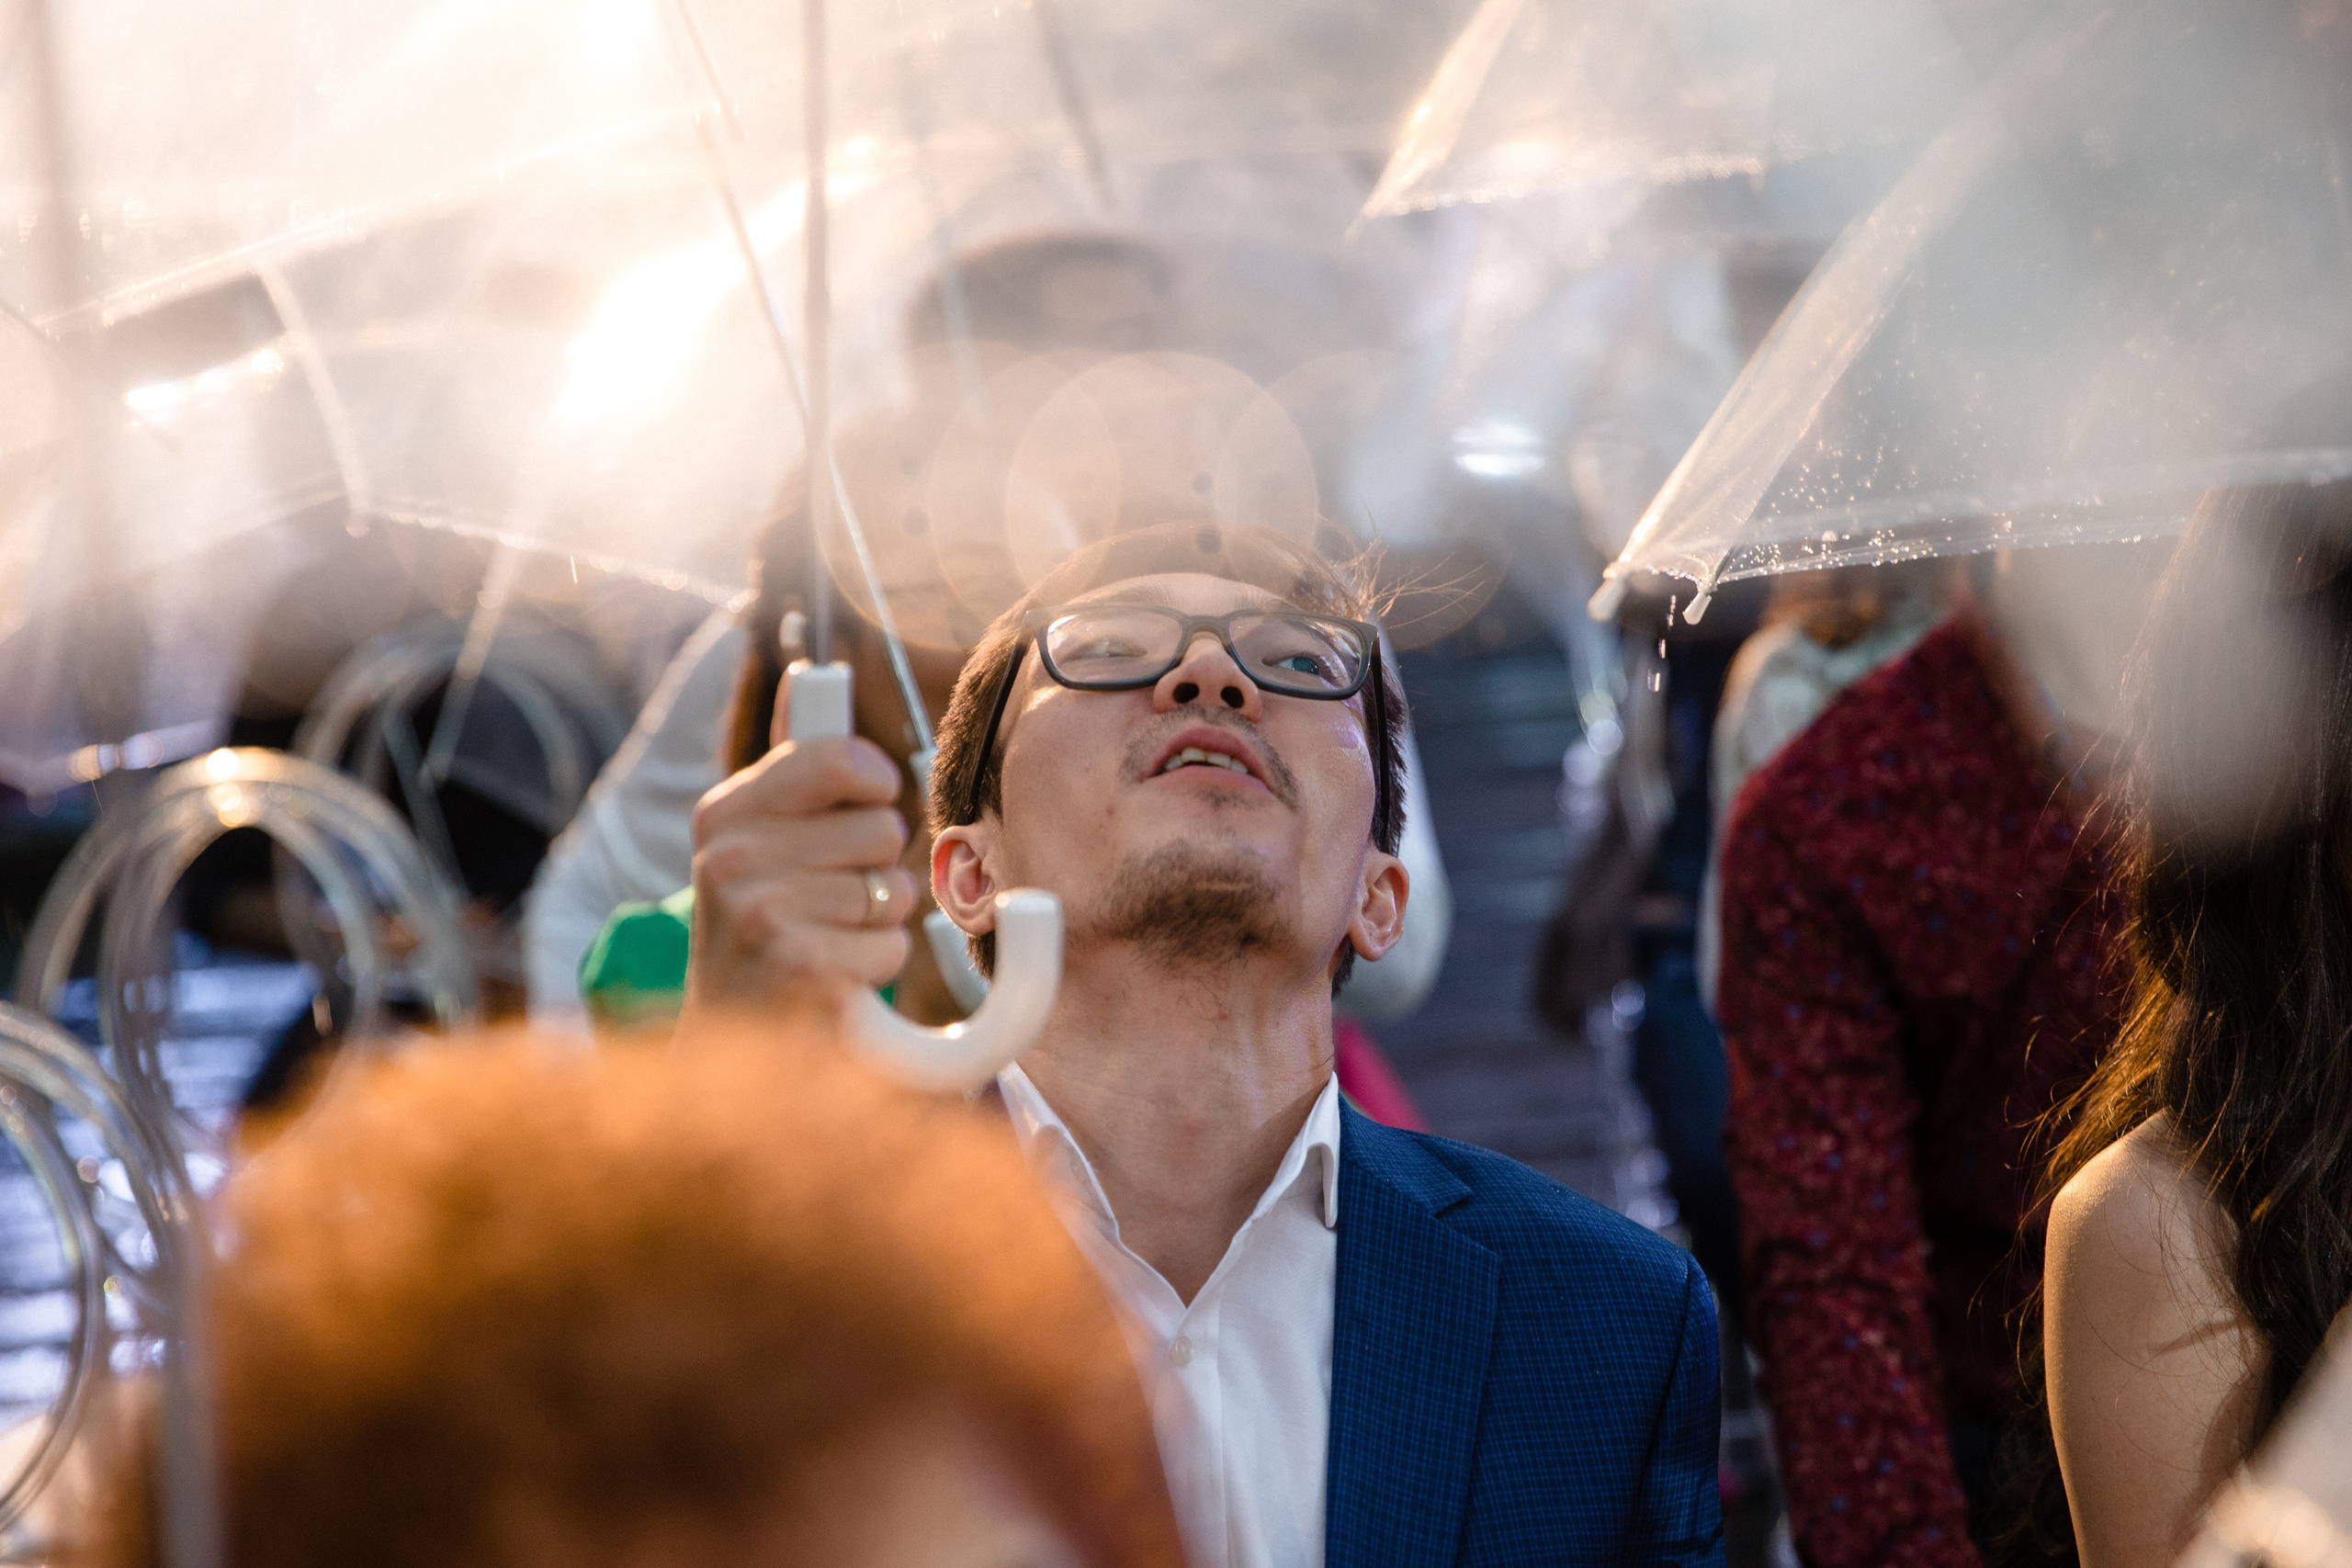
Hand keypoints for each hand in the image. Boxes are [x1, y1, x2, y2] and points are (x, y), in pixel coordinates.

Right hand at [685, 728, 916, 1007]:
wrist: (727, 1031)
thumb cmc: (762, 926)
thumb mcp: (758, 836)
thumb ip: (792, 763)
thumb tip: (809, 675)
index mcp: (725, 812)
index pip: (842, 758)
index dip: (875, 784)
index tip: (865, 804)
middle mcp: (731, 858)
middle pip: (883, 829)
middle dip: (877, 867)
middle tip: (830, 900)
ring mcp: (760, 914)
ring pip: (893, 889)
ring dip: (880, 921)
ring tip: (828, 939)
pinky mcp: (798, 970)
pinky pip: (893, 946)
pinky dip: (878, 966)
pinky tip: (833, 980)